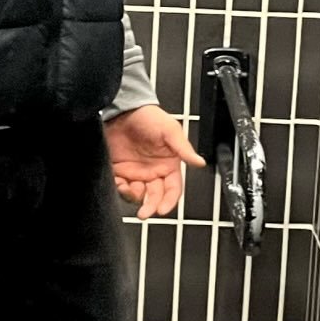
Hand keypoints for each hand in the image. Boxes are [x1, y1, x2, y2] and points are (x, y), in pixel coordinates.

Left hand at [103, 104, 205, 219]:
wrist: (123, 109)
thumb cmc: (149, 116)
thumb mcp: (170, 130)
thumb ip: (184, 148)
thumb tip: (199, 162)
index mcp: (169, 164)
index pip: (173, 189)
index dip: (170, 201)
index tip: (163, 209)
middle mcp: (153, 171)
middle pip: (155, 197)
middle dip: (151, 206)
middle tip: (145, 212)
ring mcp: (136, 172)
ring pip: (138, 195)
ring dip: (135, 198)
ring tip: (131, 190)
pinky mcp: (120, 170)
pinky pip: (121, 187)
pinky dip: (121, 189)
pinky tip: (121, 184)